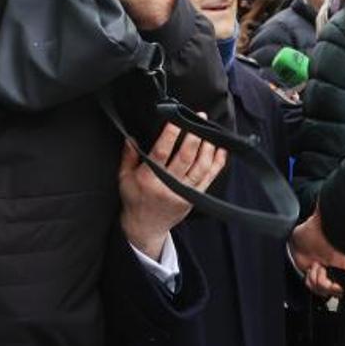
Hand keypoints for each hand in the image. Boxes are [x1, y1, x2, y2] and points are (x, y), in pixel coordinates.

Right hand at [119, 121, 227, 259]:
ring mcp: (184, 193)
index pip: (161, 153)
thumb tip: (131, 137)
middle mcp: (168, 186)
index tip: (176, 119)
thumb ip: (128, 157)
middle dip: (194, 136)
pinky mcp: (194, 198)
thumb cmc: (134, 200)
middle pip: (185, 157)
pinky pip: (209, 178)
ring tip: (210, 130)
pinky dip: (217, 163)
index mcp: (149, 179)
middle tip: (199, 118)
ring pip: (201, 167)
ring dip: (207, 147)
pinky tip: (221, 150)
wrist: (146, 227)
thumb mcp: (124, 178)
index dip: (170, 135)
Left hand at [289, 208, 344, 297]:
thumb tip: (332, 200)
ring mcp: (327, 275)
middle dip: (323, 282)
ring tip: (314, 265)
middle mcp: (338, 272)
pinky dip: (309, 281)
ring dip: (314, 279)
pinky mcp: (316, 278)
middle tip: (318, 266)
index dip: (339, 287)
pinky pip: (314, 289)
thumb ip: (332, 214)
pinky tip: (309, 269)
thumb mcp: (329, 224)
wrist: (301, 235)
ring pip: (323, 291)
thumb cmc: (317, 229)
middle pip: (334, 292)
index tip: (330, 277)